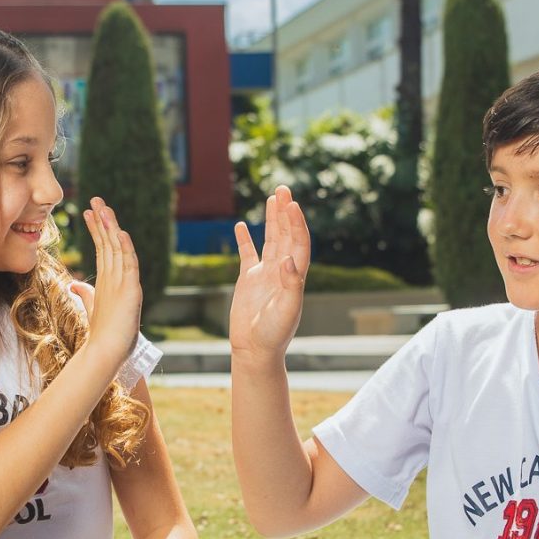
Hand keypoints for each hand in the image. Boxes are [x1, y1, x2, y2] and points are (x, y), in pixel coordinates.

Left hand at [79, 197, 140, 369]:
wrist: (108, 350)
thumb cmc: (103, 332)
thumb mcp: (92, 306)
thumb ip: (85, 293)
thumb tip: (73, 283)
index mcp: (110, 279)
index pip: (103, 247)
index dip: (96, 228)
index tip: (88, 211)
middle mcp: (119, 277)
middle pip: (111, 242)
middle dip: (104, 220)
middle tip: (96, 199)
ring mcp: (126, 283)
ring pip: (119, 249)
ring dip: (112, 228)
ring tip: (104, 208)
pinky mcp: (132, 291)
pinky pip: (129, 266)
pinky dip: (126, 249)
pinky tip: (122, 233)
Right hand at [228, 186, 308, 360]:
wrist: (255, 349)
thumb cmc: (274, 334)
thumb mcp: (286, 311)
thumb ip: (291, 285)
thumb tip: (290, 260)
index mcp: (294, 276)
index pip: (298, 243)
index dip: (296, 223)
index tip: (292, 204)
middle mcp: (282, 271)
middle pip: (286, 235)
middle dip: (286, 212)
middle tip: (283, 188)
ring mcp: (266, 274)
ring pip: (271, 240)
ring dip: (272, 219)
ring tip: (273, 197)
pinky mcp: (249, 280)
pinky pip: (247, 255)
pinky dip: (245, 240)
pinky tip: (240, 226)